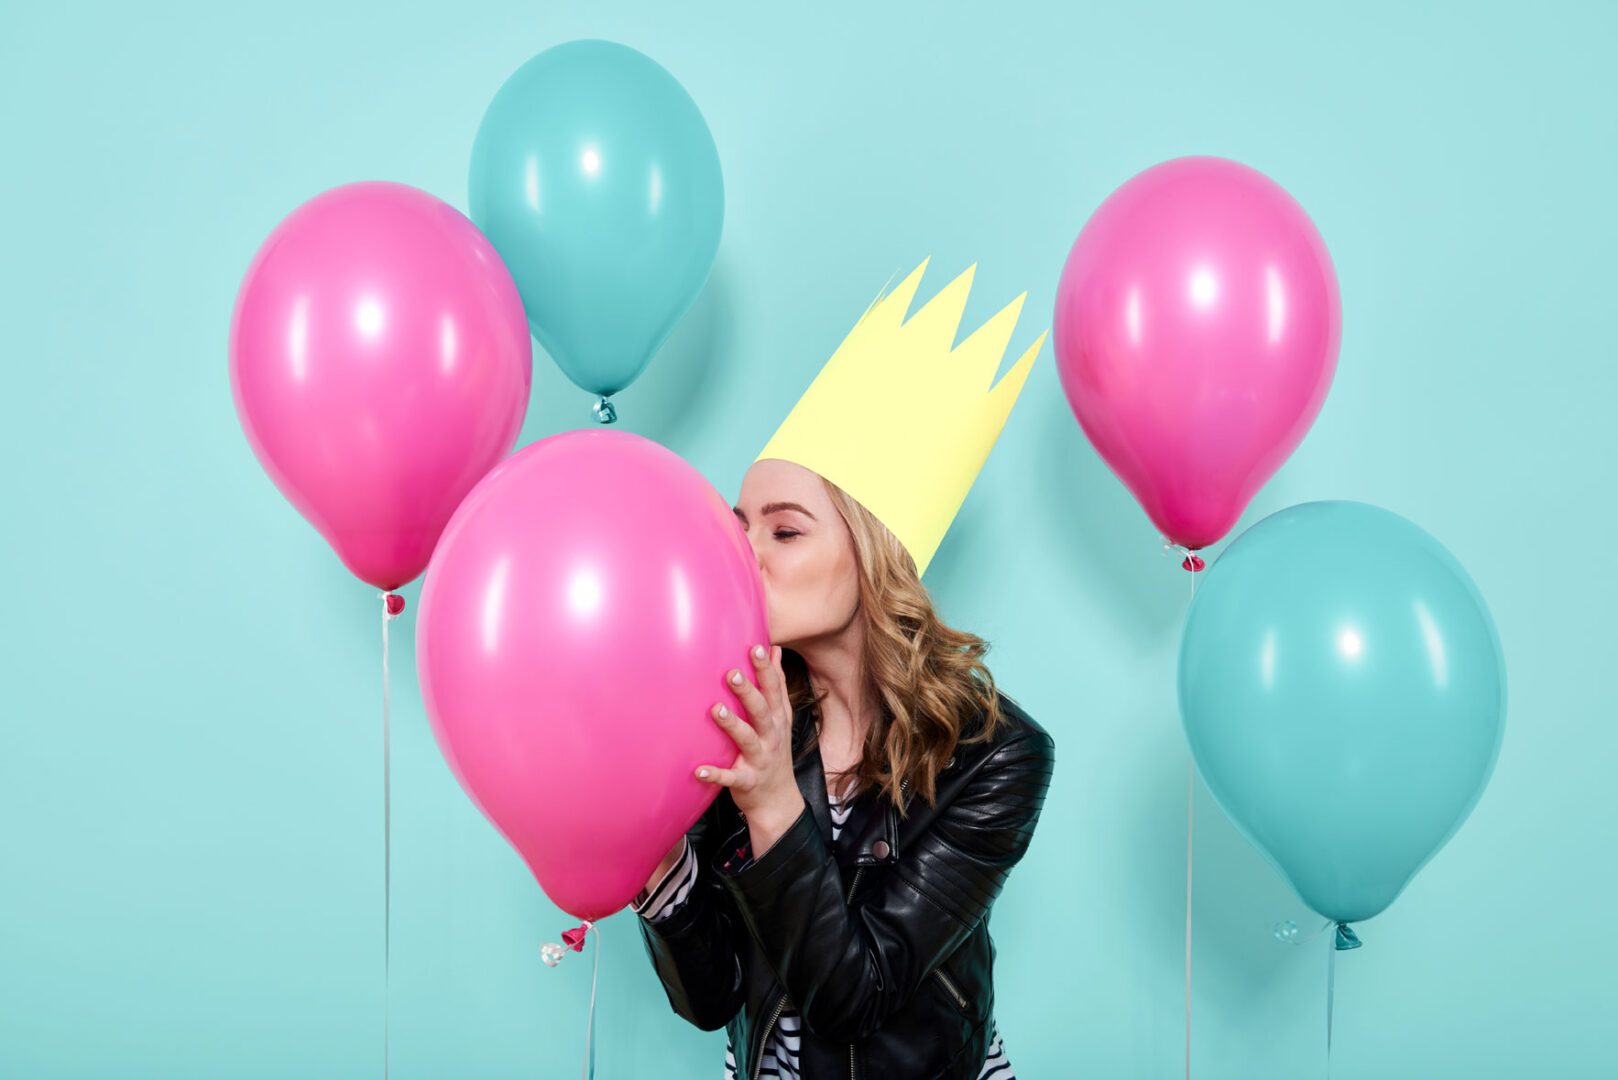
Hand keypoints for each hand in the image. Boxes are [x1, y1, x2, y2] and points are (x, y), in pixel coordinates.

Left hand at [696, 644, 805, 847]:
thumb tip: (775, 649)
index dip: (766, 669)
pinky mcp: (746, 781)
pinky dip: (715, 775)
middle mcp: (771, 737)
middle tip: (731, 674)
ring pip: (747, 740)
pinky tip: (698, 770)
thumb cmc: (775, 751)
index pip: (774, 690)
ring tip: (715, 710)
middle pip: (761, 711)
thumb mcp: (782, 718)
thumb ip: (778, 684)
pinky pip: (730, 778)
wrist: (778, 800)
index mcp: (777, 719)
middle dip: (748, 692)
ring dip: (732, 725)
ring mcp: (759, 759)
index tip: (757, 648)